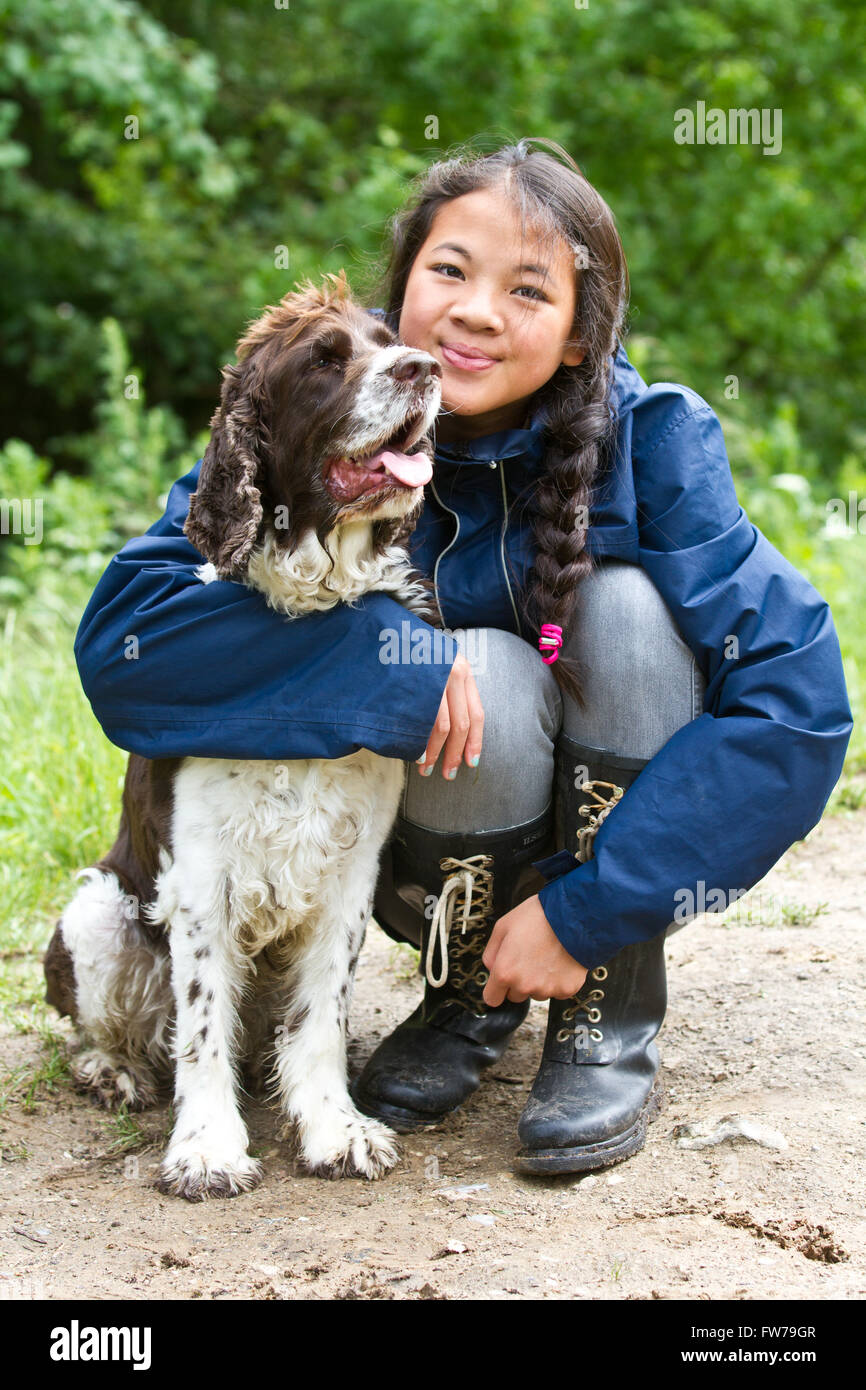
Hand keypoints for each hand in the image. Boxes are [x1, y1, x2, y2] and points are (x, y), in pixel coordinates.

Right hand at [416, 652, 483, 780]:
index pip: (477, 714)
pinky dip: (420, 741)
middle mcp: (452, 672)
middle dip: (454, 754)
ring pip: (441, 726)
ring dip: (435, 752)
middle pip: (461, 725)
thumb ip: (451, 692)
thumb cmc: (413, 653)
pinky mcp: (412, 683)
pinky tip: (416, 752)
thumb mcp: (440, 665)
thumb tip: (455, 736)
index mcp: (463, 670)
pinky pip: (421, 719)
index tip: (471, 762)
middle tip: (448, 773)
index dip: (475, 742)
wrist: (386, 630)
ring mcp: (432, 677)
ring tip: (427, 767)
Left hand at [482, 895, 587, 1004]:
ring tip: (546, 957)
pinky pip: (557, 991)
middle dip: (518, 982)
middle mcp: (525, 985)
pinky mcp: (566, 989)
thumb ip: (491, 953)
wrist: (573, 916)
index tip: (501, 983)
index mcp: (505, 972)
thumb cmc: (538, 917)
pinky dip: (557, 980)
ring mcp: (547, 989)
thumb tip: (491, 968)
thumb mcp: (503, 927)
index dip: (496, 989)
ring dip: (538, 981)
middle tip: (528, 959)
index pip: (492, 999)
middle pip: (515, 996)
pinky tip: (559, 961)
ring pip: (537, 993)